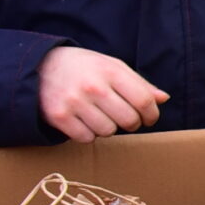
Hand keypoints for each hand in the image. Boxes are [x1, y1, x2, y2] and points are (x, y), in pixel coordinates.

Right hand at [37, 45, 166, 141]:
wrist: (41, 66)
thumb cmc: (85, 67)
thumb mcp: (112, 66)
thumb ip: (139, 83)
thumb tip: (163, 99)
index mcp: (110, 71)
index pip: (143, 100)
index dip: (152, 114)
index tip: (149, 118)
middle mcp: (93, 86)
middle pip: (128, 120)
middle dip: (132, 124)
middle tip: (126, 119)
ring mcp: (74, 102)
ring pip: (108, 132)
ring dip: (109, 128)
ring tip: (101, 115)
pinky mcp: (59, 116)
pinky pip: (87, 138)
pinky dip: (89, 134)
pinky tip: (84, 120)